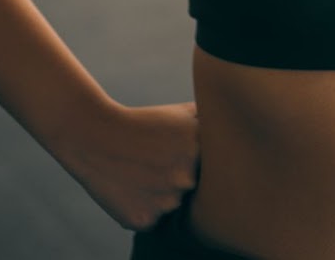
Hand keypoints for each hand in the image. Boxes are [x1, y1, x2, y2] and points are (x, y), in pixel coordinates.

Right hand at [59, 100, 199, 231]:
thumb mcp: (181, 113)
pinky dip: (142, 209)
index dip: (194, 164)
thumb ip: (213, 124)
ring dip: (160, 197)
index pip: (213, 173)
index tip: (174, 153)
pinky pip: (152, 221)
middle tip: (154, 163)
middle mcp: (187, 178)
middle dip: (177, 181)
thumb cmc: (142, 123)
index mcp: (200, 151)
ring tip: (141, 173)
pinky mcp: (145, 220)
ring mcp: (166, 201)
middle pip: (191, 192)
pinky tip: (130, 187)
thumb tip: (239, 127)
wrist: (95, 135)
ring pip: (172, 208)